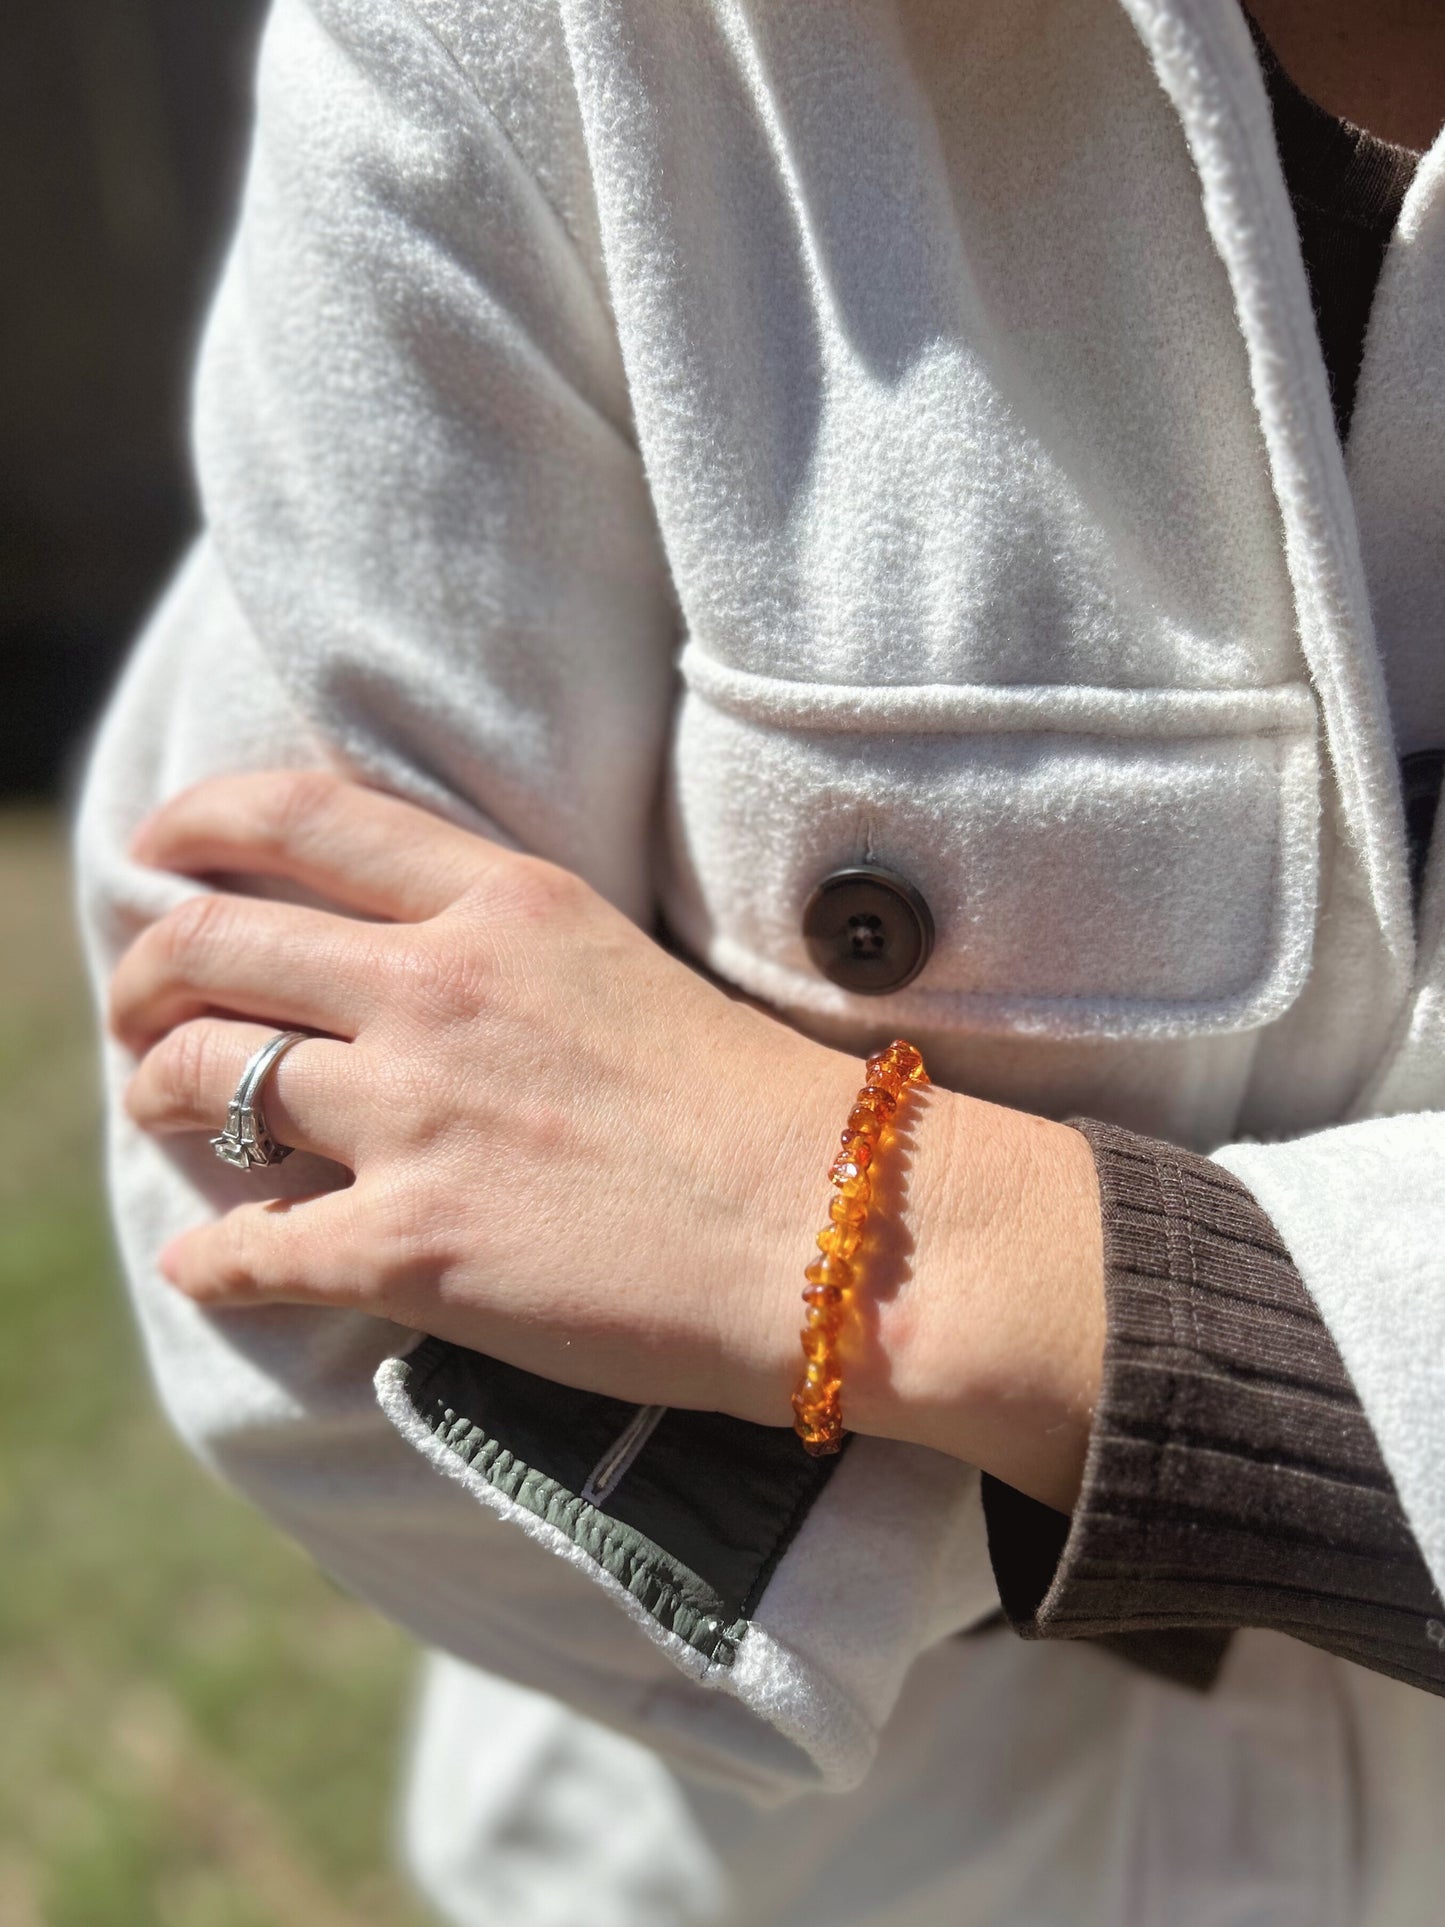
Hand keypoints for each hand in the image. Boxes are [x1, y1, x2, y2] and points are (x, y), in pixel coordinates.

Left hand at [114, 771, 1103, 1507]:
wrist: (843, 1231)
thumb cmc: (758, 1106)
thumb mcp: (623, 968)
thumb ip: (502, 951)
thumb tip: (396, 975)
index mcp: (504, 906)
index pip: (299, 818)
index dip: (198, 823)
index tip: (160, 849)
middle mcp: (438, 991)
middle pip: (211, 945)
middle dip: (144, 980)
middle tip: (144, 1018)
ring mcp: (416, 1118)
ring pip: (201, 1082)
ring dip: (158, 1101)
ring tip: (170, 1119)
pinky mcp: (412, 1250)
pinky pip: (244, 1252)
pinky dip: (209, 1264)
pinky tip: (213, 1268)